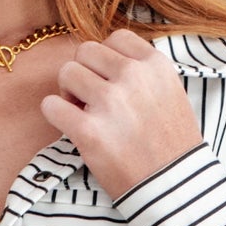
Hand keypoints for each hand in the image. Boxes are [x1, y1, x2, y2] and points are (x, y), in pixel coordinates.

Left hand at [39, 28, 204, 198]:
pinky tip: (70, 127)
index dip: (106, 60)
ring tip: (84, 114)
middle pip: (85, 52)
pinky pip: (50, 105)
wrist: (175, 188)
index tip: (111, 82)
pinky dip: (55, 114)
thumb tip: (103, 61)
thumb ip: (142, 72)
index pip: (115, 38)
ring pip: (66, 72)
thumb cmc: (171, 145)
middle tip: (92, 101)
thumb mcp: (170, 93)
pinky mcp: (89, 131)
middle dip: (84, 73)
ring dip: (68, 93)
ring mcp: (110, 103)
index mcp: (155, 65)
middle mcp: (133, 77)